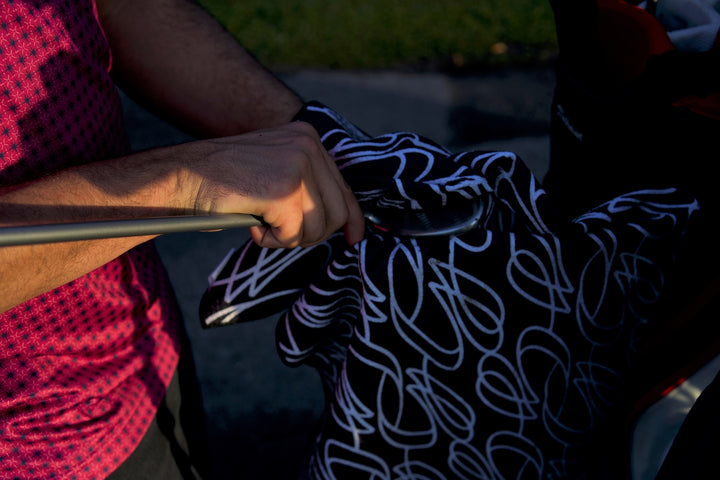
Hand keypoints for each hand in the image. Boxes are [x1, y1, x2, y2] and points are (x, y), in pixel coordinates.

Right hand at [186, 121, 364, 248]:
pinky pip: (294, 236)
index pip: (343, 187)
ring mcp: (299, 167)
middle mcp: (308, 146)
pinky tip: (251, 224)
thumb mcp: (275, 171)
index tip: (354, 238)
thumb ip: (307, 185)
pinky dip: (272, 240)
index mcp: (308, 138)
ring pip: (317, 228)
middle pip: (338, 212)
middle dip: (312, 233)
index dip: (352, 218)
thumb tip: (342, 220)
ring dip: (288, 237)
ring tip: (260, 223)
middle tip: (281, 233)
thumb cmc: (224, 181)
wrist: (183, 176)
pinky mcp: (285, 191)